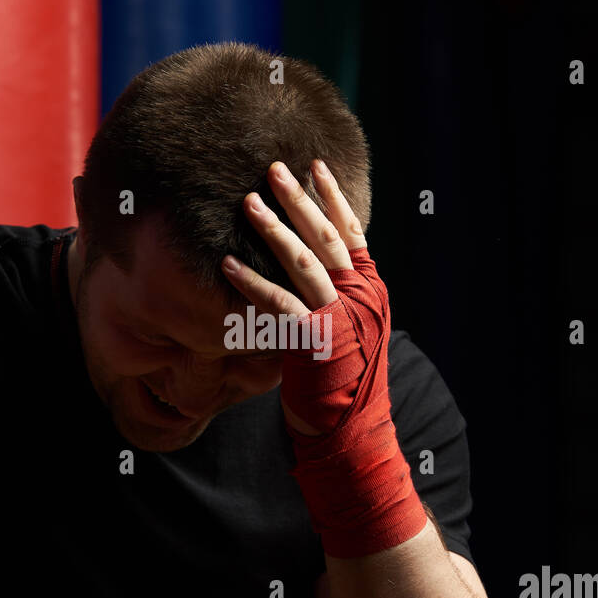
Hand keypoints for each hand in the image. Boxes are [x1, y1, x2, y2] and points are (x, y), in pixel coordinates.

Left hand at [221, 158, 381, 436]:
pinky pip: (278, 304)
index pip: (352, 233)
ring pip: (305, 262)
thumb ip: (336, 296)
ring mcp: (341, 317)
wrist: (352, 431)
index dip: (333, 198)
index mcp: (371, 290)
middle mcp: (361, 297)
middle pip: (327, 237)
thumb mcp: (348, 330)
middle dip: (299, 199)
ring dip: (273, 230)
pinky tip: (227, 264)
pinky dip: (252, 282)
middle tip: (273, 169)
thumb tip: (308, 265)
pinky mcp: (316, 341)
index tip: (314, 166)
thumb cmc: (343, 383)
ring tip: (247, 203)